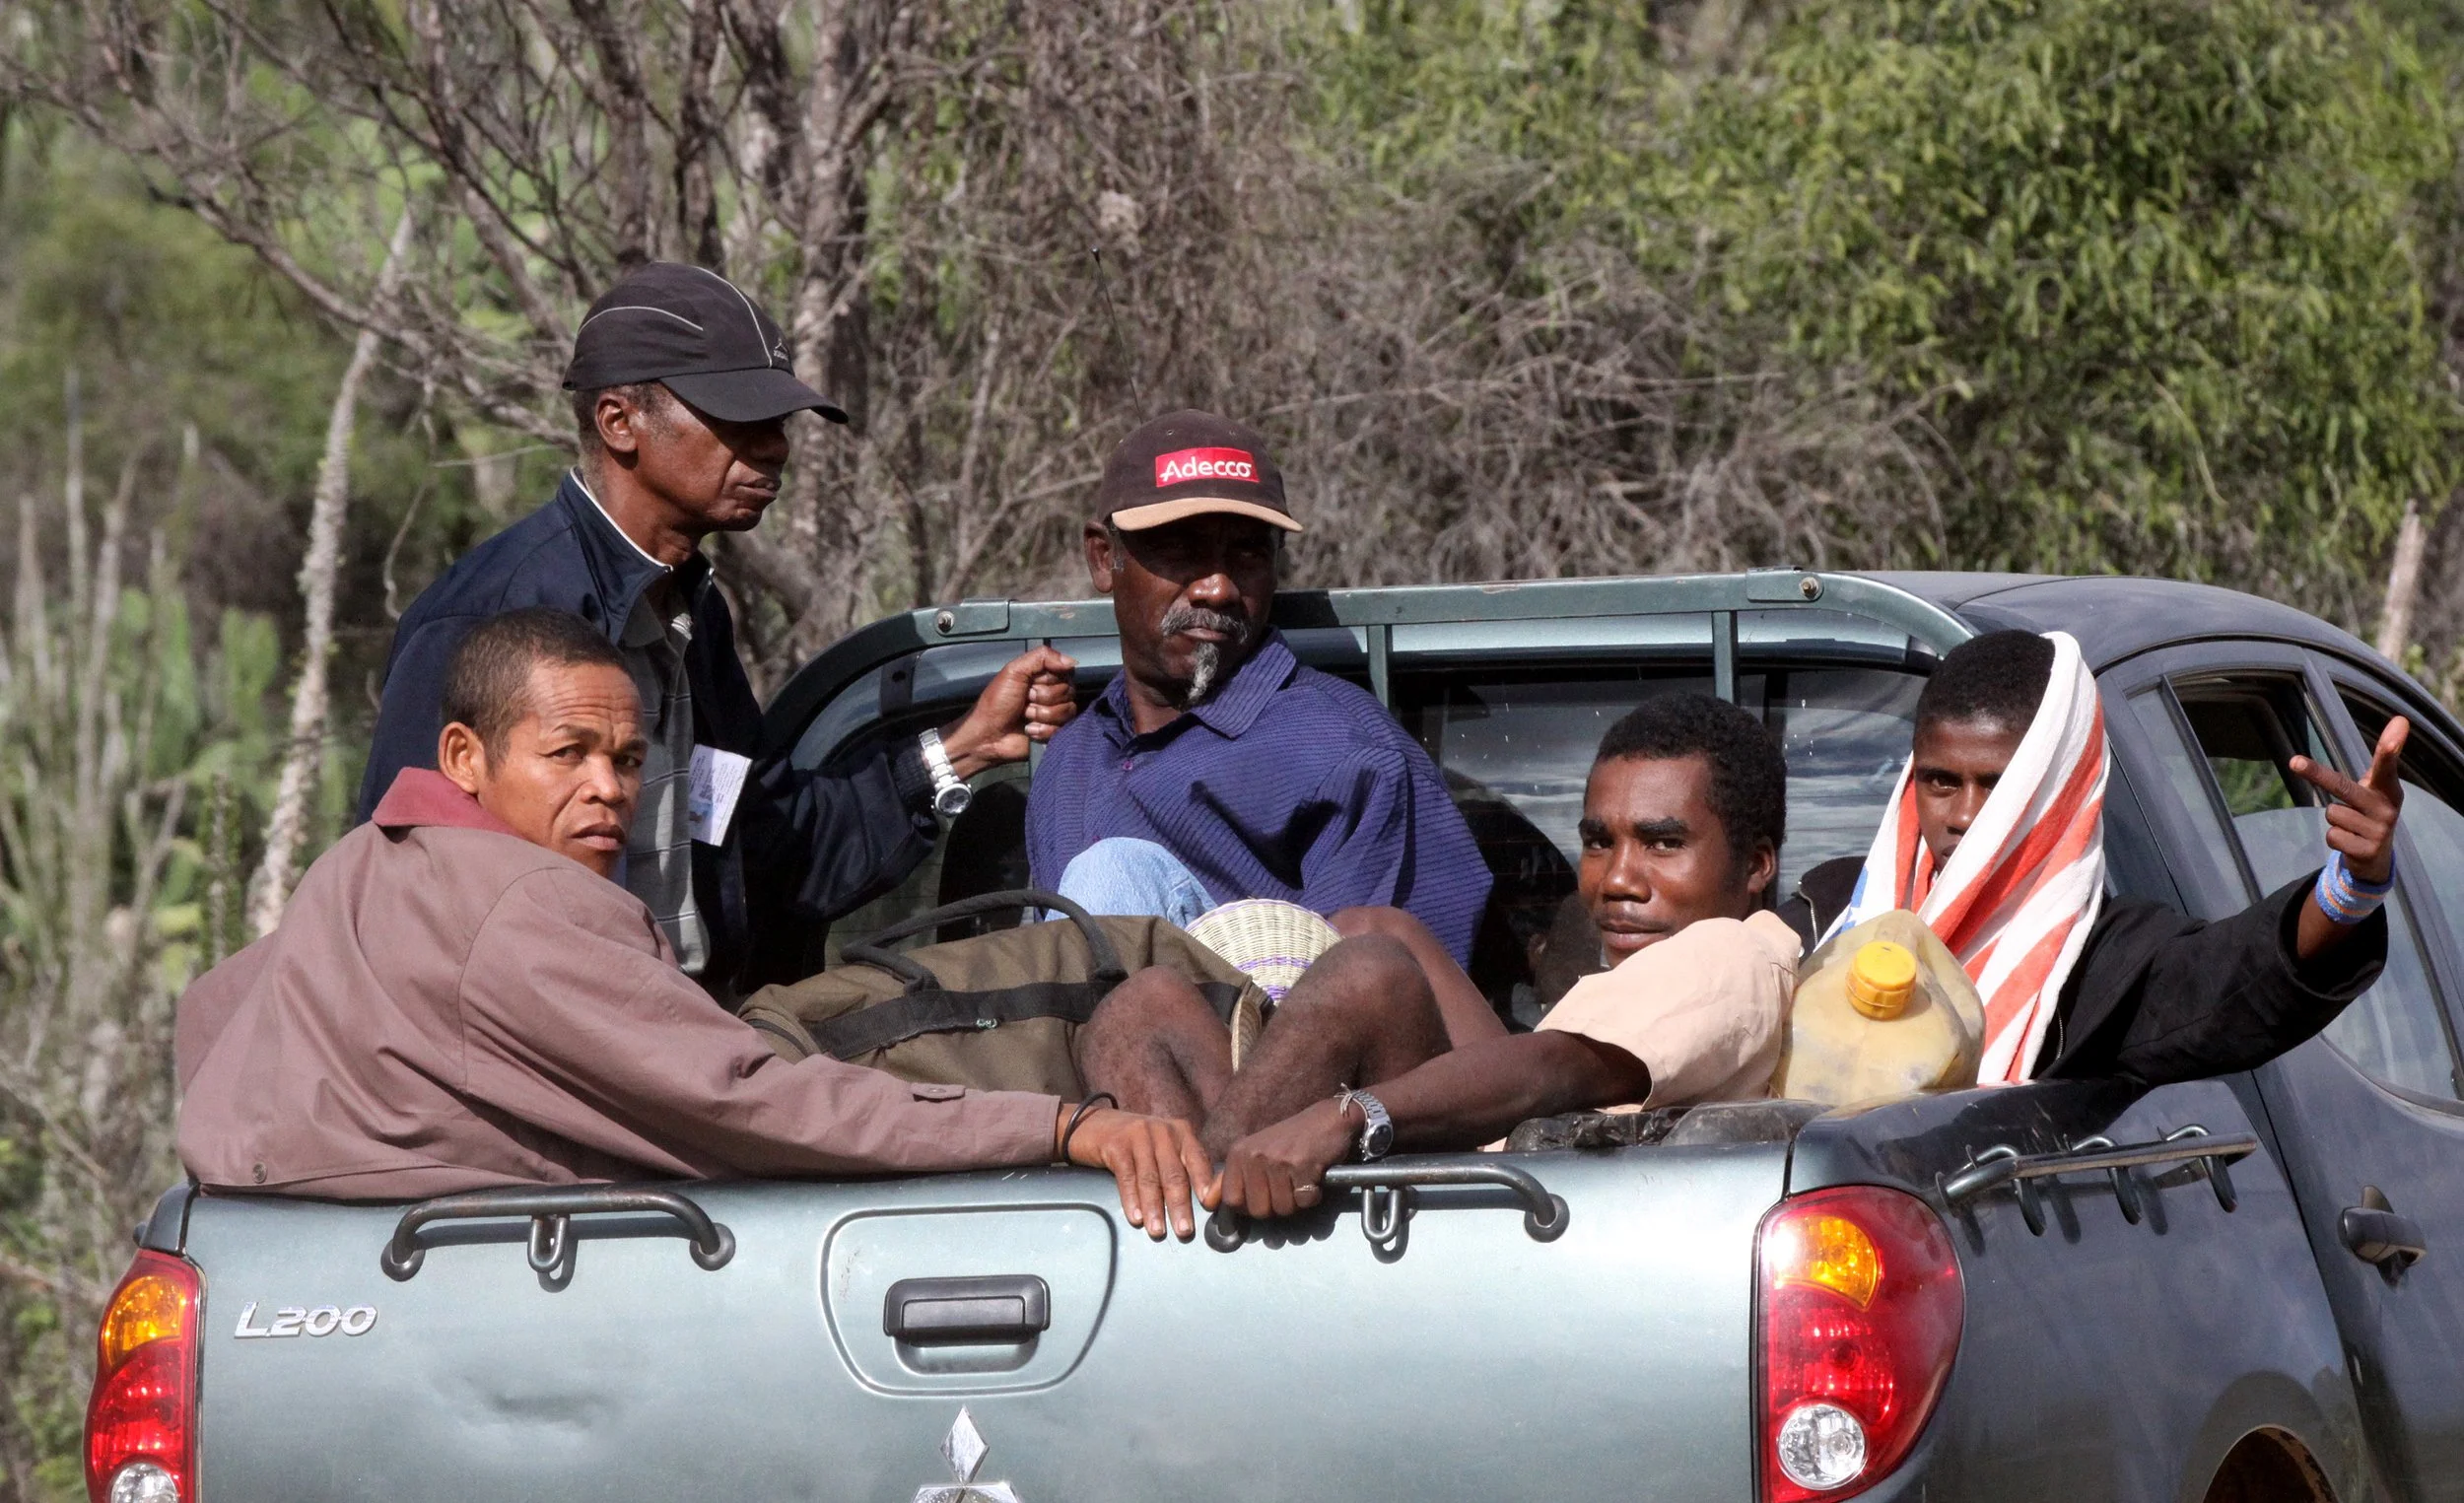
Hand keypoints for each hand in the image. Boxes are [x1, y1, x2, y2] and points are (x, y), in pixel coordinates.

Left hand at [940, 646, 1077, 778]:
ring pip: (1066, 710)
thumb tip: (1071, 661)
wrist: (988, 734)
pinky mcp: (1054, 732)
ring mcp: (1054, 713)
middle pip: (1068, 691)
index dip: (1048, 680)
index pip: (1065, 672)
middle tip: (1025, 701)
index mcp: (1043, 676)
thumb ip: (1041, 657)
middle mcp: (1052, 693)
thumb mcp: (1014, 671)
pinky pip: (1062, 728)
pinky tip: (1029, 729)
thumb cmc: (996, 702)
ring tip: (1025, 716)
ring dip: (1041, 714)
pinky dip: (1042, 730)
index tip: (1030, 684)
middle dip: (1043, 698)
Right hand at [1063, 1106, 1218, 1240]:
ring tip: (1158, 1231)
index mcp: (1181, 1132)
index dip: (1204, 1184)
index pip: (1198, 1160)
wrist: (1089, 1125)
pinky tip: (1135, 1218)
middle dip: (1179, 1205)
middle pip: (1174, 1173)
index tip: (1209, 1207)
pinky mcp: (1116, 1144)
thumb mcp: (1161, 1147)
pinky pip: (1127, 1176)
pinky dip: (1131, 1200)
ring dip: (1154, 1208)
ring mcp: (1139, 1135)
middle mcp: (1162, 1131)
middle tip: (1184, 1230)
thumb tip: (1202, 1202)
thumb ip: (1180, 1166)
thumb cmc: (1134, 1143)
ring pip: (1150, 1178)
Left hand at [1219, 1099, 1357, 1219]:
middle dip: (1276, 1207)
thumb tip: (1207, 1201)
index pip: (1231, 1200)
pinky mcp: (1303, 1166)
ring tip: (1300, 1180)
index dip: (1248, 1207)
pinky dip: (1313, 1196)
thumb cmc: (1292, 1140)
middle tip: (1287, 1187)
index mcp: (1238, 1154)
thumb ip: (1232, 1177)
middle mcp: (1255, 1156)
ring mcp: (1278, 1161)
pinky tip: (1314, 1177)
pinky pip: (1305, 1201)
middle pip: (1259, 1211)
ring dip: (1296, 1202)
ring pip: (1283, 1209)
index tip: (1262, 1198)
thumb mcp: (1255, 1152)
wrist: (1327, 1119)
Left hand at [2289, 716, 2408, 885]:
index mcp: (2389, 789)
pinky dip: (2335, 837)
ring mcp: (2379, 831)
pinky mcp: (2367, 851)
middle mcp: (2388, 809)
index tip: (2399, 723)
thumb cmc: (2370, 812)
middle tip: (2294, 762)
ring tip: (2351, 826)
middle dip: (2317, 774)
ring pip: (2332, 813)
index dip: (2390, 748)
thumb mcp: (2377, 786)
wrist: (2376, 858)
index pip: (2387, 766)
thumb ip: (2381, 758)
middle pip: (2343, 787)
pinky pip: (2332, 835)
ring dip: (2335, 820)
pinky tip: (2350, 841)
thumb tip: (2400, 719)